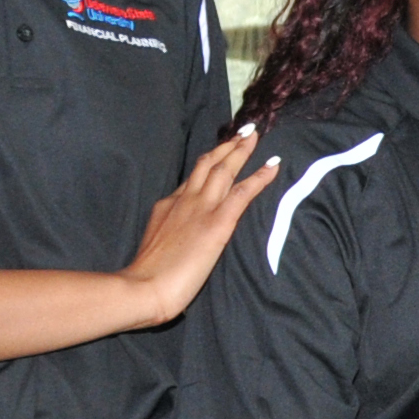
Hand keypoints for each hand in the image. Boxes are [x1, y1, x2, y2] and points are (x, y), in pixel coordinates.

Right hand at [119, 137, 283, 325]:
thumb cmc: (148, 276)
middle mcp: (185, 199)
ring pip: (225, 170)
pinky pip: (243, 192)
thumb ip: (170, 231)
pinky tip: (273, 164)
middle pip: (208, 164)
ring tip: (256, 136)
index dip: (209, 161)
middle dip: (227, 146)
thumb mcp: (156, 242)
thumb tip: (179, 232)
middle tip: (243, 131)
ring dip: (242, 151)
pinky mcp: (218, 223)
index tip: (221, 151)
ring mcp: (201, 208)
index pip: (193, 177)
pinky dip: (260, 175)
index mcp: (169, 205)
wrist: (145, 287)